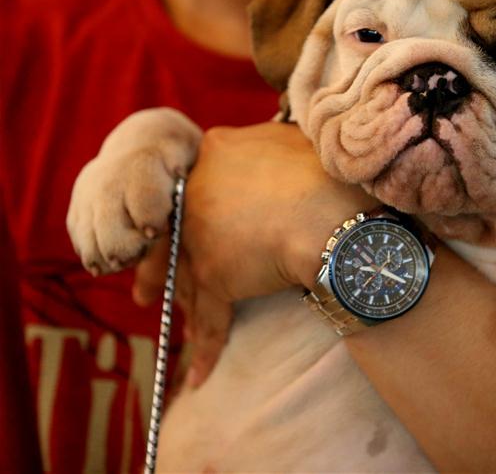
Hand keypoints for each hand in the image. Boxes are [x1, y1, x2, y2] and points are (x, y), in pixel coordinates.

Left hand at [132, 122, 375, 385]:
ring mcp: (201, 234)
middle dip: (158, 264)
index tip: (178, 224)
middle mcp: (198, 190)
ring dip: (180, 302)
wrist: (335, 212)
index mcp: (216, 151)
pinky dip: (206, 344)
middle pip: (173, 231)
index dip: (185, 209)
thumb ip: (270, 144)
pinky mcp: (215, 274)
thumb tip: (277, 142)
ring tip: (172, 323)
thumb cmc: (327, 173)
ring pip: (184, 273)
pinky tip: (198, 372)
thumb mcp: (295, 139)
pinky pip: (209, 315)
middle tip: (144, 287)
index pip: (193, 184)